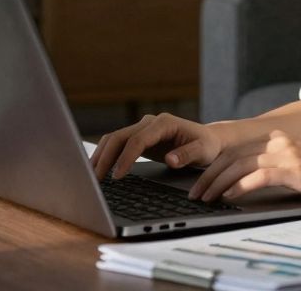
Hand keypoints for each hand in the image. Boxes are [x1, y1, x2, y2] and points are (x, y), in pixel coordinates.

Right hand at [91, 113, 226, 179]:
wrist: (209, 140)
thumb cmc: (208, 146)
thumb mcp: (204, 151)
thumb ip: (187, 155)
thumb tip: (170, 159)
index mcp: (164, 123)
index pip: (138, 140)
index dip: (126, 158)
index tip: (117, 176)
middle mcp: (150, 122)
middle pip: (120, 137)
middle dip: (106, 157)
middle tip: (96, 178)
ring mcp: (143, 129)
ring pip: (115, 138)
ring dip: (102, 155)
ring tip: (91, 175)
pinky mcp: (140, 137)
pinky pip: (119, 144)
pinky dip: (107, 155)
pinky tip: (100, 169)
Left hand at [189, 130, 300, 202]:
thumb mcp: (297, 162)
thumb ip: (274, 165)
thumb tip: (245, 180)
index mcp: (277, 138)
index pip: (235, 149)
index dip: (214, 166)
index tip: (201, 182)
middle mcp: (278, 141)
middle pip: (232, 155)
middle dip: (209, 175)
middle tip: (196, 193)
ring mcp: (286, 152)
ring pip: (240, 164)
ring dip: (218, 183)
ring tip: (207, 198)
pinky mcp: (294, 168)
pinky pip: (258, 176)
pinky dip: (239, 186)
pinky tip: (229, 196)